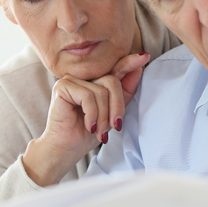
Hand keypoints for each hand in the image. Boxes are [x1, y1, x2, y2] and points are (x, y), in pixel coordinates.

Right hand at [22, 51, 149, 186]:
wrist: (66, 149)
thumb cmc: (88, 132)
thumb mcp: (113, 113)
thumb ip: (125, 92)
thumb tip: (139, 69)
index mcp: (96, 81)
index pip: (115, 68)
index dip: (130, 63)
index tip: (145, 56)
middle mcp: (84, 77)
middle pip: (112, 81)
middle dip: (117, 107)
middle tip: (114, 127)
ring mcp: (71, 79)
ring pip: (101, 91)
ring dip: (104, 116)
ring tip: (99, 131)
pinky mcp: (62, 86)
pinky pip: (88, 96)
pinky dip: (92, 114)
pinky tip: (89, 126)